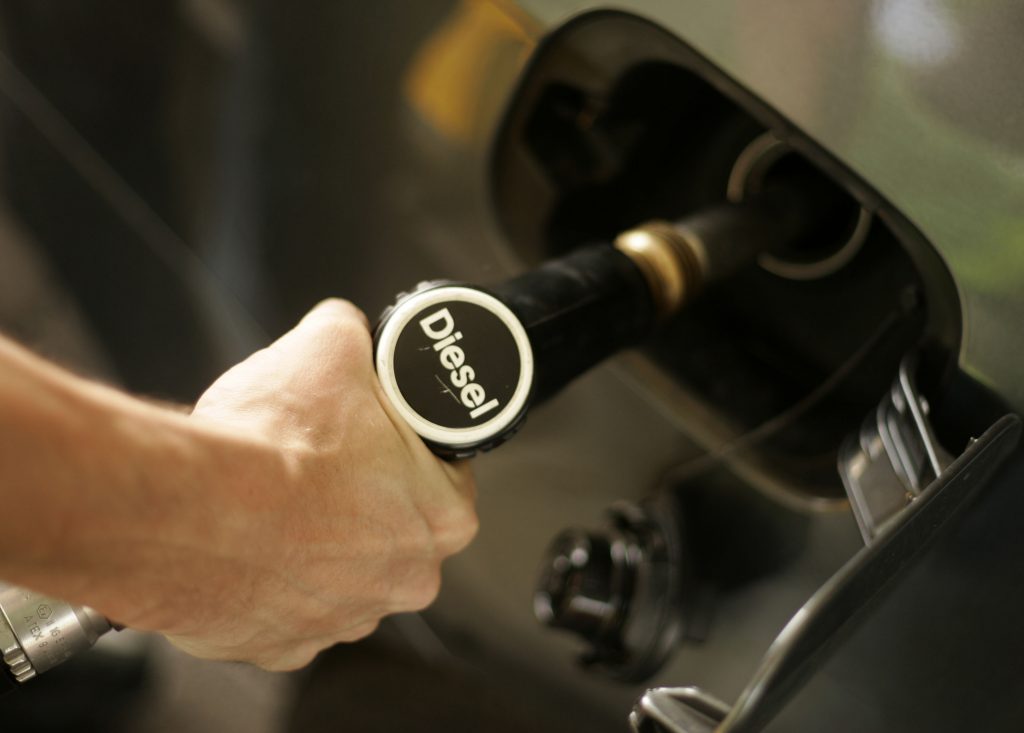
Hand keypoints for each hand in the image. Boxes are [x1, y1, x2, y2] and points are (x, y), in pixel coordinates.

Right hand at [157, 299, 476, 669]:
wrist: (184, 511)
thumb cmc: (271, 446)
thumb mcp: (330, 346)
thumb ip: (355, 334)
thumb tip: (350, 327)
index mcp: (442, 515)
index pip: (445, 473)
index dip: (410, 448)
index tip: (377, 436)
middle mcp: (405, 579)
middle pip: (394, 526)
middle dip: (362, 496)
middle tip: (320, 463)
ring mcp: (342, 620)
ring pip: (339, 570)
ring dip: (314, 541)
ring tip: (275, 500)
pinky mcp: (280, 645)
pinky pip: (284, 605)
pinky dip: (265, 577)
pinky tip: (244, 542)